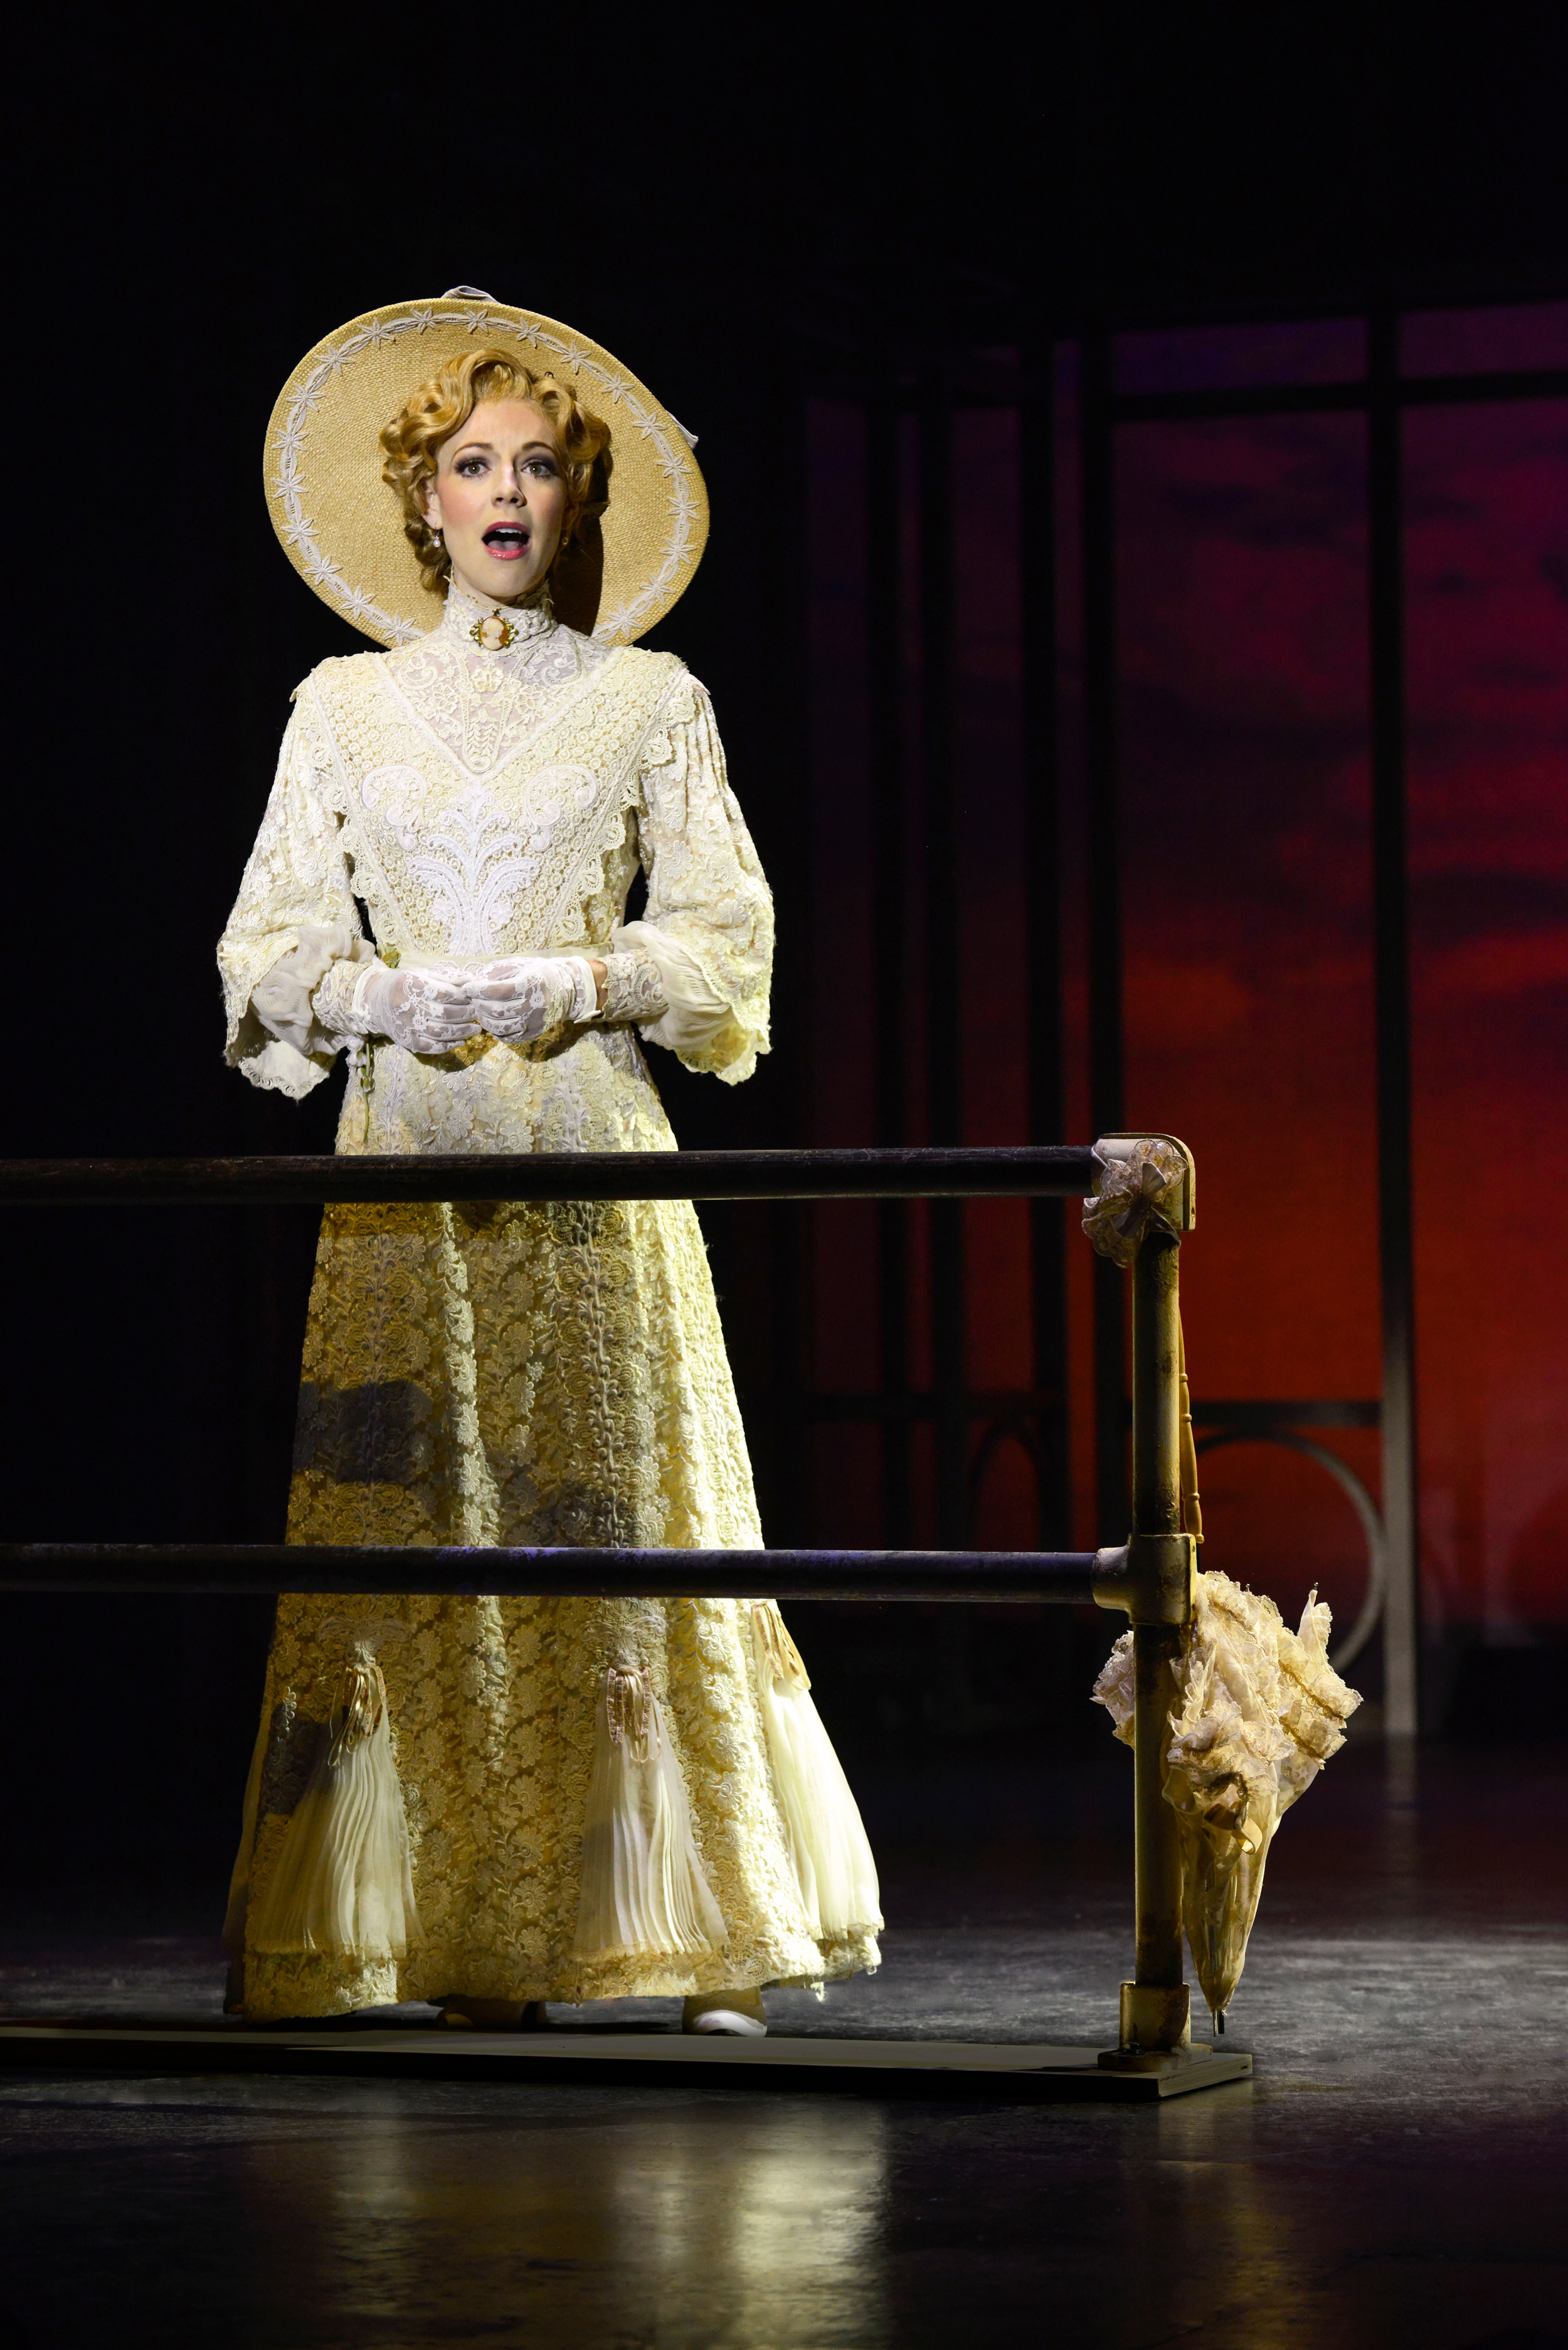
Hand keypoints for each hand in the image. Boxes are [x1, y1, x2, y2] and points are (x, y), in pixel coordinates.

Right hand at [359, 964, 479, 1054]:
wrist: (374, 1000)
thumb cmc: (403, 984)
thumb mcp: (421, 973)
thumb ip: (446, 976)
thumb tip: (472, 979)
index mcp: (410, 984)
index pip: (444, 993)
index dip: (463, 997)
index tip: (474, 998)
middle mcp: (406, 1005)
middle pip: (444, 1013)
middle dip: (466, 1014)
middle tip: (478, 1013)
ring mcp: (405, 1025)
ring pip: (440, 1032)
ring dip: (462, 1032)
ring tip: (476, 1028)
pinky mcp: (406, 1041)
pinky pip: (431, 1046)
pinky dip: (448, 1045)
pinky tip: (461, 1041)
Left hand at [464, 956, 596, 1043]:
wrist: (567, 990)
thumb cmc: (538, 974)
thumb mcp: (520, 965)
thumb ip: (497, 972)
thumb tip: (474, 982)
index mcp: (530, 984)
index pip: (497, 991)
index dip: (478, 990)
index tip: (467, 988)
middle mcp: (534, 1005)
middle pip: (496, 1011)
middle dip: (478, 1005)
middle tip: (473, 1000)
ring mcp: (535, 1022)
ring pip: (500, 1027)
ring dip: (484, 1020)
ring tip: (481, 1011)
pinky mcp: (534, 1034)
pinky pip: (508, 1037)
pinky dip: (496, 1031)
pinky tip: (493, 1021)